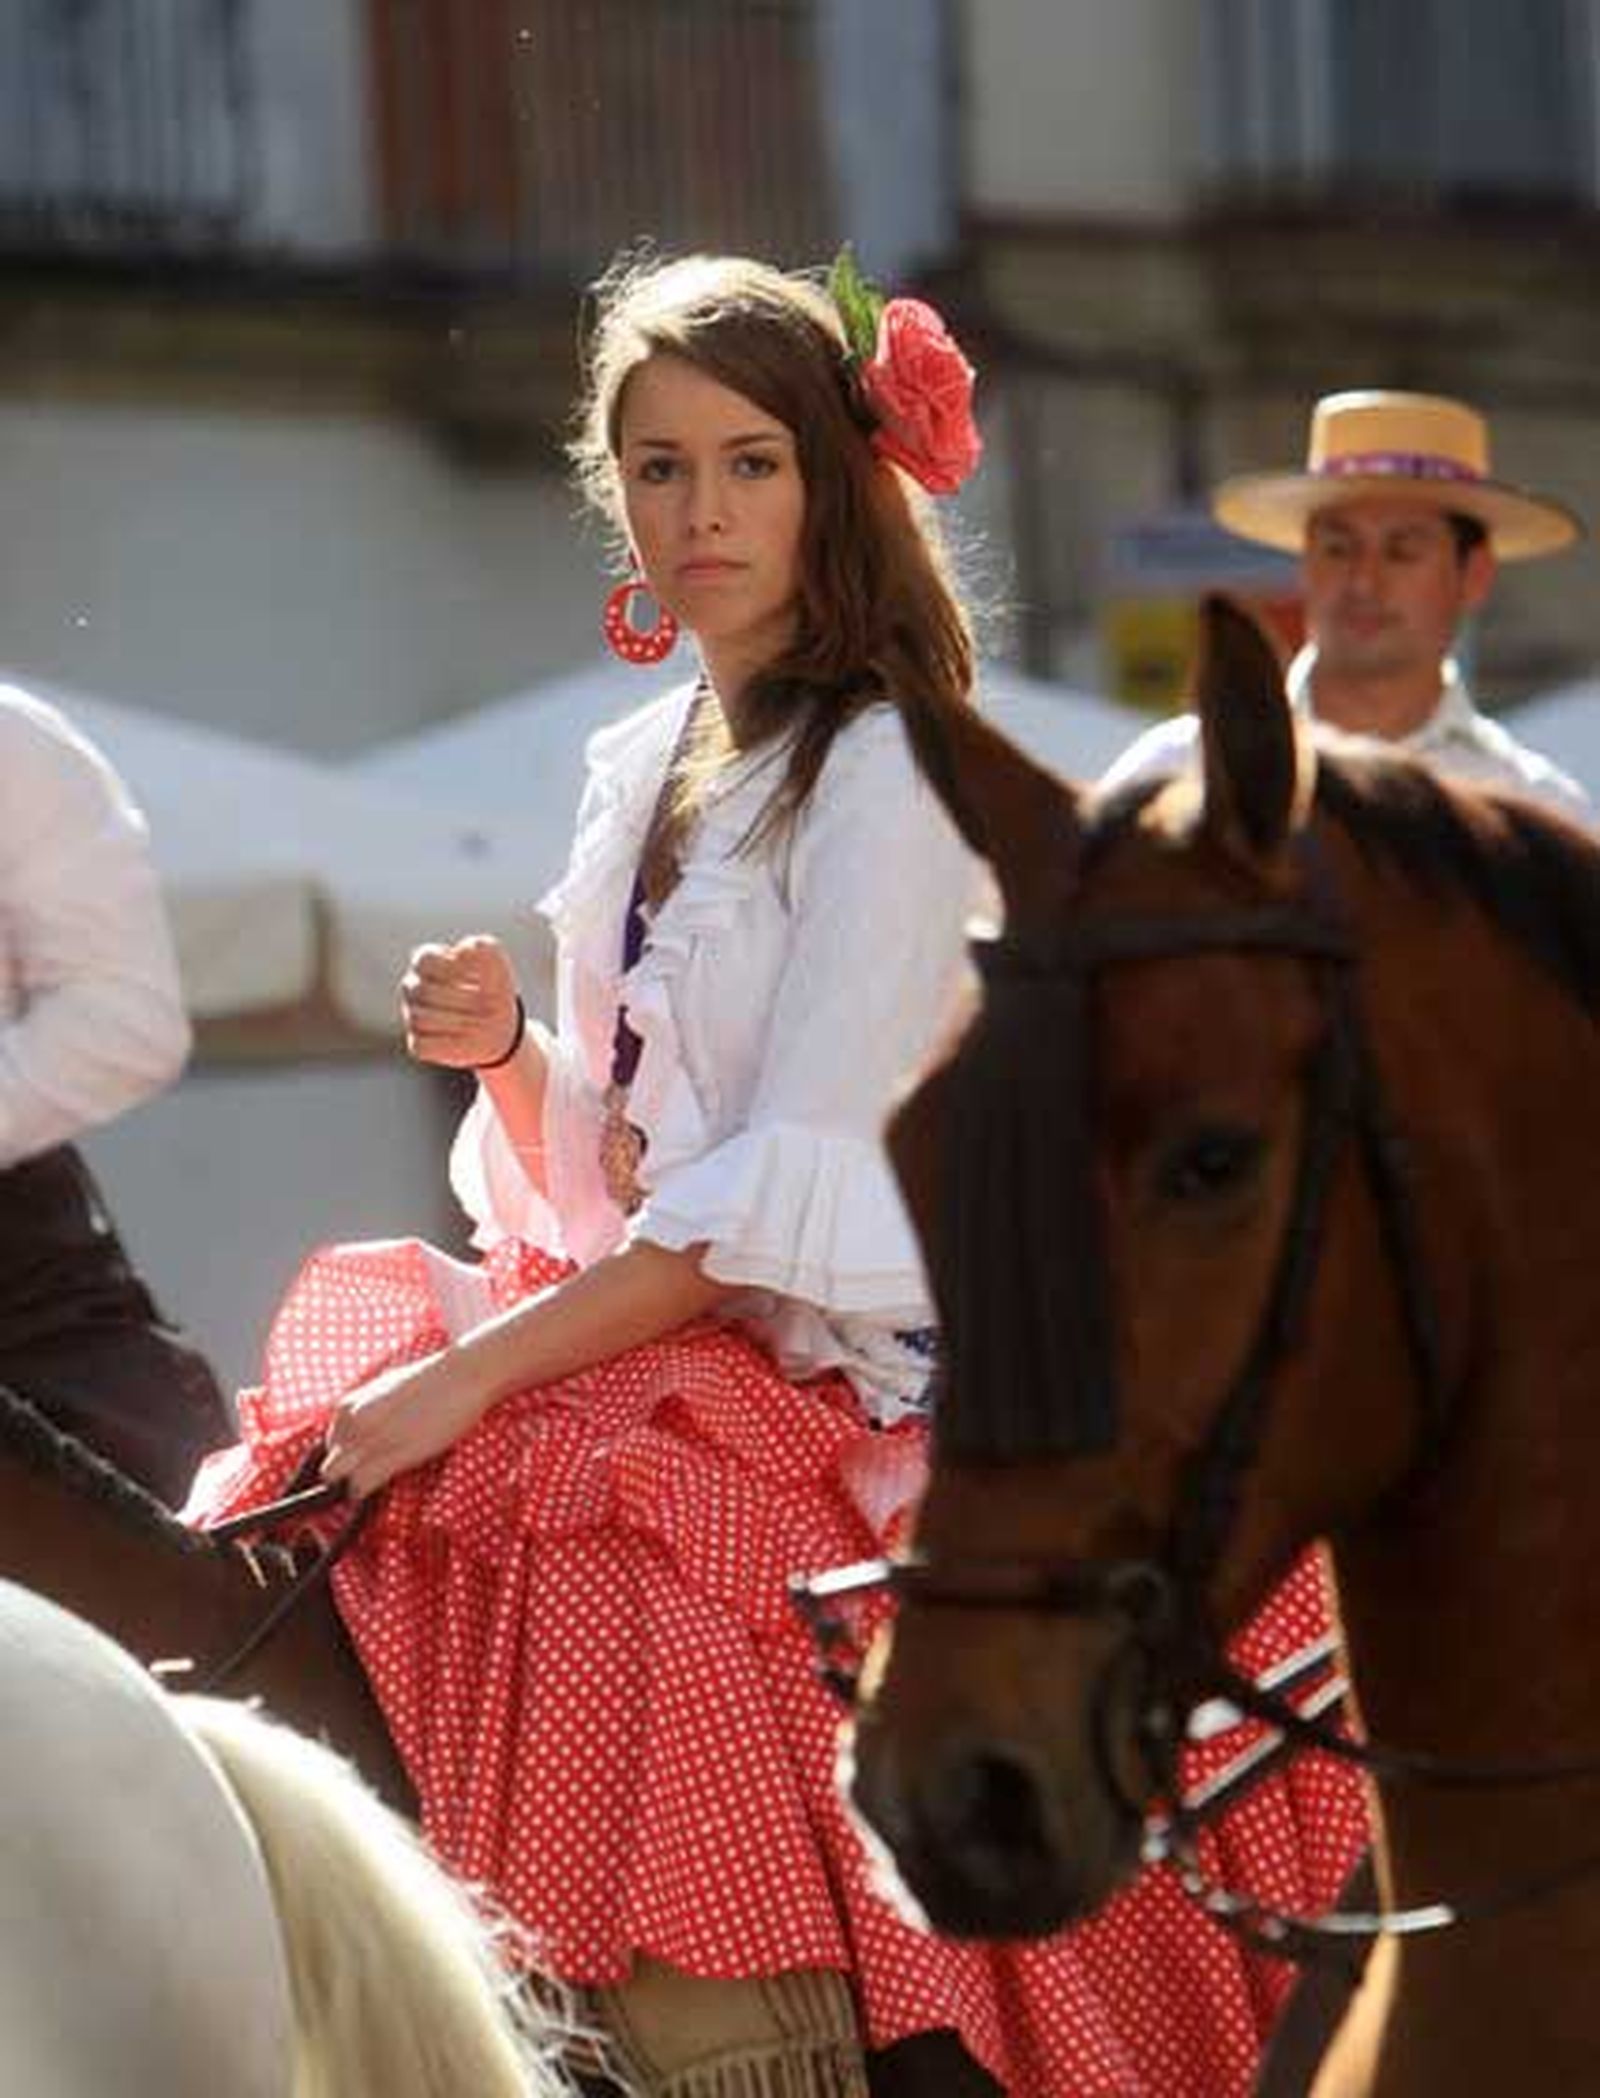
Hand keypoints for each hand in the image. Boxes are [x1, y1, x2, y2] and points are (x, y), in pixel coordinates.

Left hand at [320, 1348, 492, 1497]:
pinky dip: (365, 1491)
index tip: (362, 1460)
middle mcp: (351, 1423)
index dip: (347, 1455)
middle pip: (328, 1465)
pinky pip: (358, 1487)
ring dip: (353, 1483)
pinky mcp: (389, 1456)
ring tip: (379, 1476)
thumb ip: (367, 1410)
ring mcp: (368, 1440)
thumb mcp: (386, 1389)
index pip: (329, 1444)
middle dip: (345, 1472)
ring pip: (336, 1479)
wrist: (461, 1376)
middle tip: (370, 1471)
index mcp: (348, 1406)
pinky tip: (383, 1482)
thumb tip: (361, 1433)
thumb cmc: (431, 1381)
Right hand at [401, 935, 521, 1070]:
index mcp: (426, 963)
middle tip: (489, 1005)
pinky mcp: (418, 1043)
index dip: (452, 969)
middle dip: (463, 999)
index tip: (480, 978)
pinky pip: (423, 1044)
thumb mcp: (497, 964)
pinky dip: (450, 1042)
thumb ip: (483, 948)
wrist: (501, 1027)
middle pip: (423, 991)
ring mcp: (411, 1015)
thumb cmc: (493, 989)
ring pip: (421, 1019)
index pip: (424, 960)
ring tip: (482, 1021)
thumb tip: (462, 951)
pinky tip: (467, 1038)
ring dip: (459, 1021)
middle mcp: (413, 988)